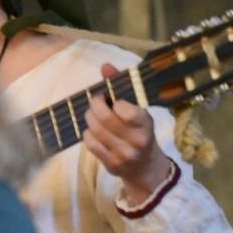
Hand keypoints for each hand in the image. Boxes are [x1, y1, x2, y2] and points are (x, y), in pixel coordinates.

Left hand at [85, 62, 174, 202]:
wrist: (145, 166)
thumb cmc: (138, 131)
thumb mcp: (137, 109)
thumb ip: (121, 86)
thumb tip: (105, 66)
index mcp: (146, 123)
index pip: (126, 111)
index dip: (113, 102)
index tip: (111, 99)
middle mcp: (137, 140)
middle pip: (105, 119)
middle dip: (94, 106)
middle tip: (95, 102)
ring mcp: (124, 154)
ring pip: (95, 131)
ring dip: (89, 119)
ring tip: (92, 115)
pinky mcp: (112, 165)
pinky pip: (90, 144)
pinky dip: (87, 134)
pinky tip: (93, 132)